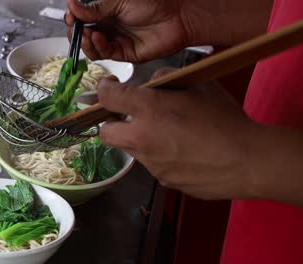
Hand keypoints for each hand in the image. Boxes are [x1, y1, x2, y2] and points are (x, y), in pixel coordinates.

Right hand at [65, 0, 188, 62]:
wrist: (177, 17)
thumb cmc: (153, 3)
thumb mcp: (118, 1)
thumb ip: (95, 7)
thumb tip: (72, 6)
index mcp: (107, 10)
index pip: (82, 18)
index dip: (73, 18)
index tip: (69, 17)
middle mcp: (109, 26)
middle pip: (84, 34)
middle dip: (77, 32)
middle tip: (75, 27)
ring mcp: (116, 40)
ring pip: (92, 47)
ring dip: (86, 41)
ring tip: (88, 33)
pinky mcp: (124, 53)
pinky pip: (105, 53)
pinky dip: (98, 46)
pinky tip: (99, 37)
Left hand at [97, 69, 258, 199]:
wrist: (247, 160)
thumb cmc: (225, 118)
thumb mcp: (198, 84)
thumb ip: (168, 78)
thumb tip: (151, 84)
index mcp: (149, 109)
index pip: (108, 98)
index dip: (104, 90)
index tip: (109, 88)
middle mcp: (142, 138)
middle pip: (106, 133)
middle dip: (111, 123)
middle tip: (128, 116)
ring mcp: (151, 164)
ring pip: (131, 149)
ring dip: (139, 139)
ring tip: (167, 134)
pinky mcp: (163, 181)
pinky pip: (153, 165)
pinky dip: (159, 156)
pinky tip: (183, 152)